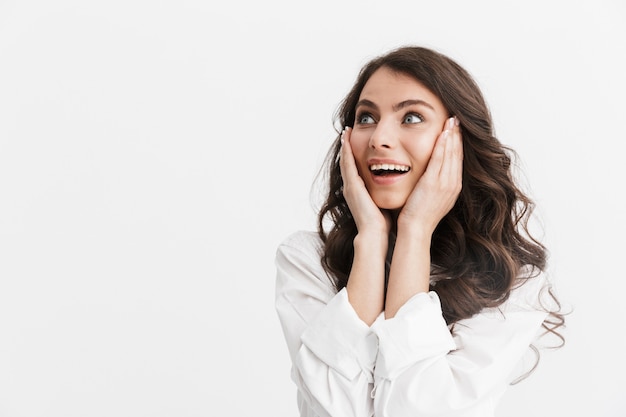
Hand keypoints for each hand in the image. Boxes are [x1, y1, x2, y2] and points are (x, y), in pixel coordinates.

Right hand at [340, 127, 390, 236]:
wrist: (375, 234)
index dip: (355, 154)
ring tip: (346, 130)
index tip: (358, 141)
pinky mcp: (352, 185)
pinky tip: (346, 139)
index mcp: (360, 191)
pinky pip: (347, 164)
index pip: (356, 168)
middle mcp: (352, 187)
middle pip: (347, 162)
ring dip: (345, 145)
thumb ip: (387, 193)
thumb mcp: (384, 202)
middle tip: (347, 130)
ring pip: (345, 160)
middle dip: (347, 146)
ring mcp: (350, 186)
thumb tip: (399, 186)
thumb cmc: (383, 222)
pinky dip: (346, 150)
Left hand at [398, 117, 462, 234]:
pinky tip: (443, 134)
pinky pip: (440, 160)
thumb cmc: (419, 215)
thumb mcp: (433, 197)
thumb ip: (435, 184)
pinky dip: (443, 146)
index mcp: (453, 187)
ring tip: (452, 120)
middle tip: (457, 119)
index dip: (458, 143)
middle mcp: (453, 184)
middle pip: (458, 154)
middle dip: (457, 135)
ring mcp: (445, 184)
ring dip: (452, 136)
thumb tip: (433, 173)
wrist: (416, 229)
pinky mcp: (434, 184)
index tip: (457, 129)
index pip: (458, 160)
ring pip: (451, 155)